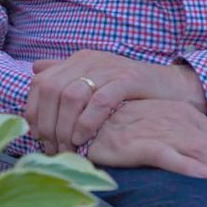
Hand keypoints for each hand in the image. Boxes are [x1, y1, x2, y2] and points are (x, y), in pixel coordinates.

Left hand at [26, 50, 206, 153]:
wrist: (172, 86)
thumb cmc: (129, 88)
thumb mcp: (95, 77)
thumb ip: (65, 73)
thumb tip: (36, 70)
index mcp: (78, 60)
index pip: (41, 82)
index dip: (34, 110)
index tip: (36, 135)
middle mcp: (89, 60)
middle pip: (52, 90)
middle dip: (47, 123)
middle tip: (51, 147)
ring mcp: (108, 68)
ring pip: (71, 96)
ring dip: (64, 126)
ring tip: (66, 146)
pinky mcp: (128, 80)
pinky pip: (100, 102)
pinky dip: (87, 122)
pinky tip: (83, 138)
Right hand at [86, 99, 206, 206]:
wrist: (85, 114)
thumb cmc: (124, 126)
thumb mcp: (161, 130)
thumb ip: (184, 145)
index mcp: (187, 116)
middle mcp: (178, 121)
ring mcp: (158, 130)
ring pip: (200, 154)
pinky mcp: (136, 141)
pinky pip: (165, 153)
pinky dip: (185, 164)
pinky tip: (204, 176)